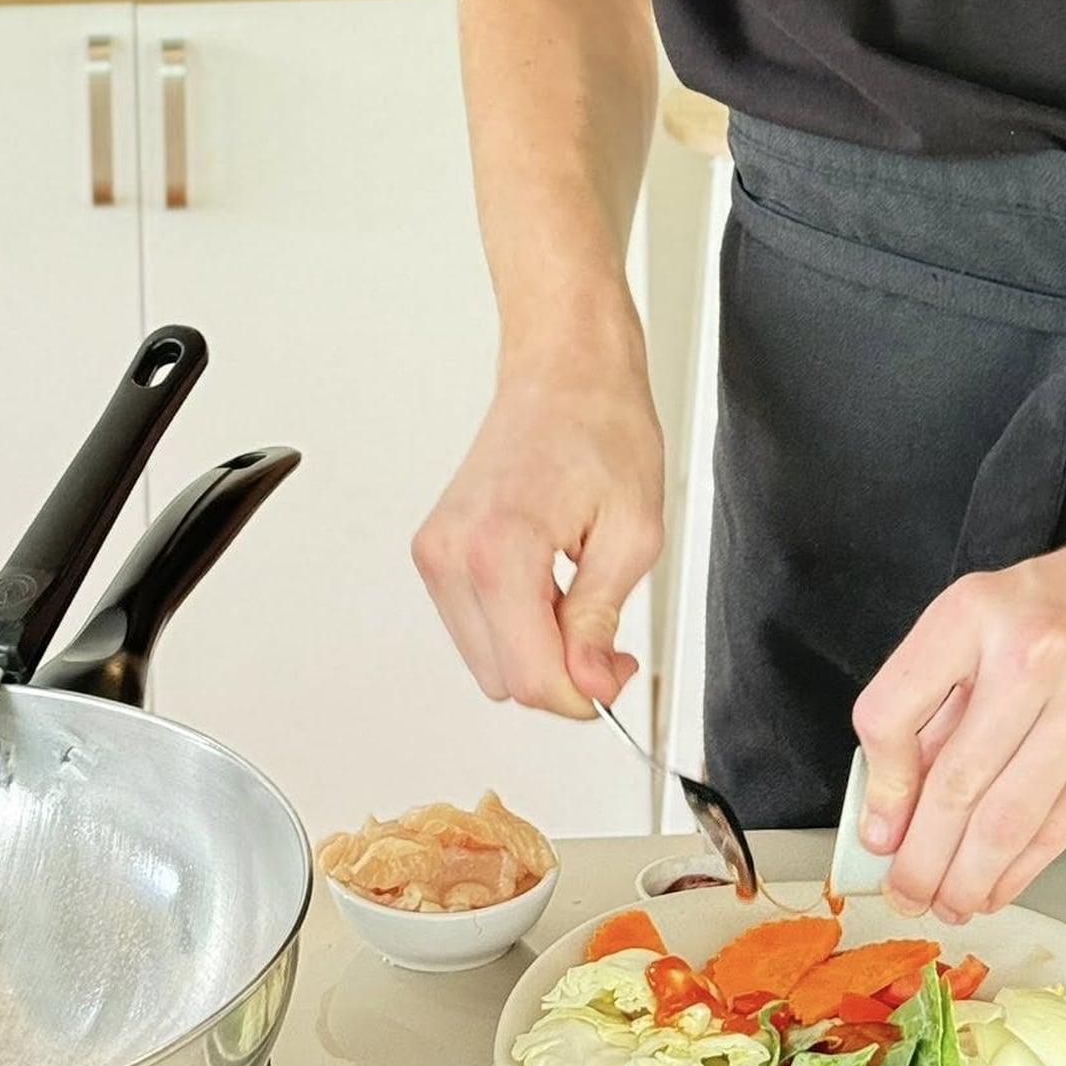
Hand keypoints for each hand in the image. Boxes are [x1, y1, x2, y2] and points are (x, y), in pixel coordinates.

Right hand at [413, 348, 663, 718]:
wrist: (563, 370)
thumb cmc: (600, 425)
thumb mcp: (631, 532)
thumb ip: (601, 619)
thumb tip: (589, 684)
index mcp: (499, 550)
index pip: (530, 677)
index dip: (584, 695)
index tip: (615, 673)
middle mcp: (452, 554)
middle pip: (503, 679)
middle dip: (561, 671)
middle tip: (605, 630)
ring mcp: (436, 553)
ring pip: (486, 660)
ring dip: (536, 647)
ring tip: (575, 589)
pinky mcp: (435, 550)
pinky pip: (474, 626)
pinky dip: (514, 623)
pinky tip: (546, 579)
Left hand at [853, 512, 1065, 920]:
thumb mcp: (998, 610)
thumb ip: (949, 694)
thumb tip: (899, 787)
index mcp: (974, 611)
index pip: (890, 711)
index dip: (879, 786)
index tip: (877, 827)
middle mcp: (1027, 656)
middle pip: (951, 785)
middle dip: (919, 857)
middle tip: (903, 892)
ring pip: (1005, 820)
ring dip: (966, 878)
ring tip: (947, 904)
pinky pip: (1059, 827)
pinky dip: (1020, 869)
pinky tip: (998, 886)